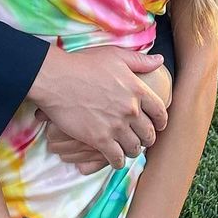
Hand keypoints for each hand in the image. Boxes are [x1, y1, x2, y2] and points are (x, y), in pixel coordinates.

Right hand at [29, 45, 168, 169]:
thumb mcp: (115, 55)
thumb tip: (159, 60)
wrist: (56, 78)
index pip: (160, 113)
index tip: (157, 126)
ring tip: (126, 148)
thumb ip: (140, 60)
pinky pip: (117, 159)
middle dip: (146, 138)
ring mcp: (116, 126)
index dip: (161, 122)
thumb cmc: (83, 64)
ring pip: (135, 148)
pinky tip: (114, 158)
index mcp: (137, 90)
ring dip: (132, 150)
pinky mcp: (100, 139)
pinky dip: (118, 161)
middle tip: (139, 138)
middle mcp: (130, 110)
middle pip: (149, 134)